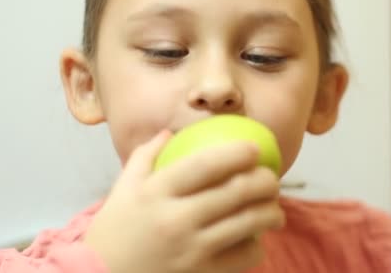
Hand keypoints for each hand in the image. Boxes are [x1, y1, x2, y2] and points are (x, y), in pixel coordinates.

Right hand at [83, 130, 284, 272]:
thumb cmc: (115, 230)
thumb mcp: (123, 189)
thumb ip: (145, 156)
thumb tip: (171, 132)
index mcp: (156, 191)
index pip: (204, 165)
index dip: (236, 153)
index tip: (255, 148)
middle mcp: (175, 218)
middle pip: (235, 192)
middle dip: (265, 182)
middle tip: (272, 179)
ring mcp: (190, 249)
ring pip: (247, 223)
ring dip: (271, 213)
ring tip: (275, 210)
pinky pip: (242, 257)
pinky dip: (257, 247)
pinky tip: (257, 239)